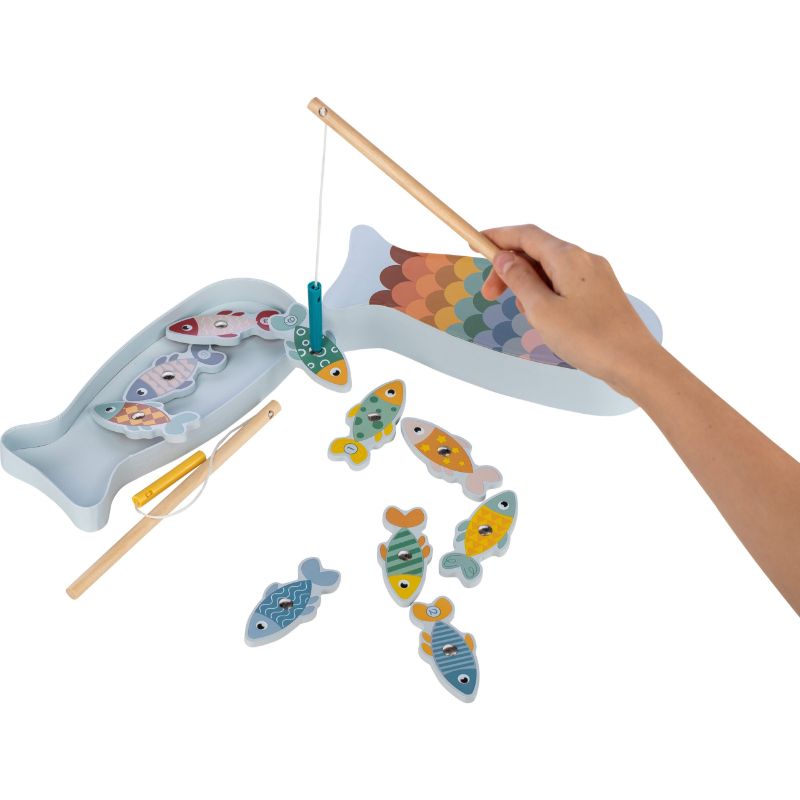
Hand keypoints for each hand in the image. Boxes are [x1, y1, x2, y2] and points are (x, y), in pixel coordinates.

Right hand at [481, 224, 660, 393]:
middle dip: (509, 269)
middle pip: (537, 251)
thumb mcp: (542, 310)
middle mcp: (584, 259)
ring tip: (526, 316)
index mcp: (568, 257)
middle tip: (489, 295)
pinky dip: (545, 293)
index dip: (497, 237)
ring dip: (528, 285)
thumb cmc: (589, 338)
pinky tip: (544, 318)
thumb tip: (504, 258)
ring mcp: (595, 275)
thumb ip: (520, 280)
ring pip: (550, 269)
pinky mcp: (600, 292)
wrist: (634, 362)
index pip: (525, 235)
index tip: (476, 243)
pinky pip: (564, 283)